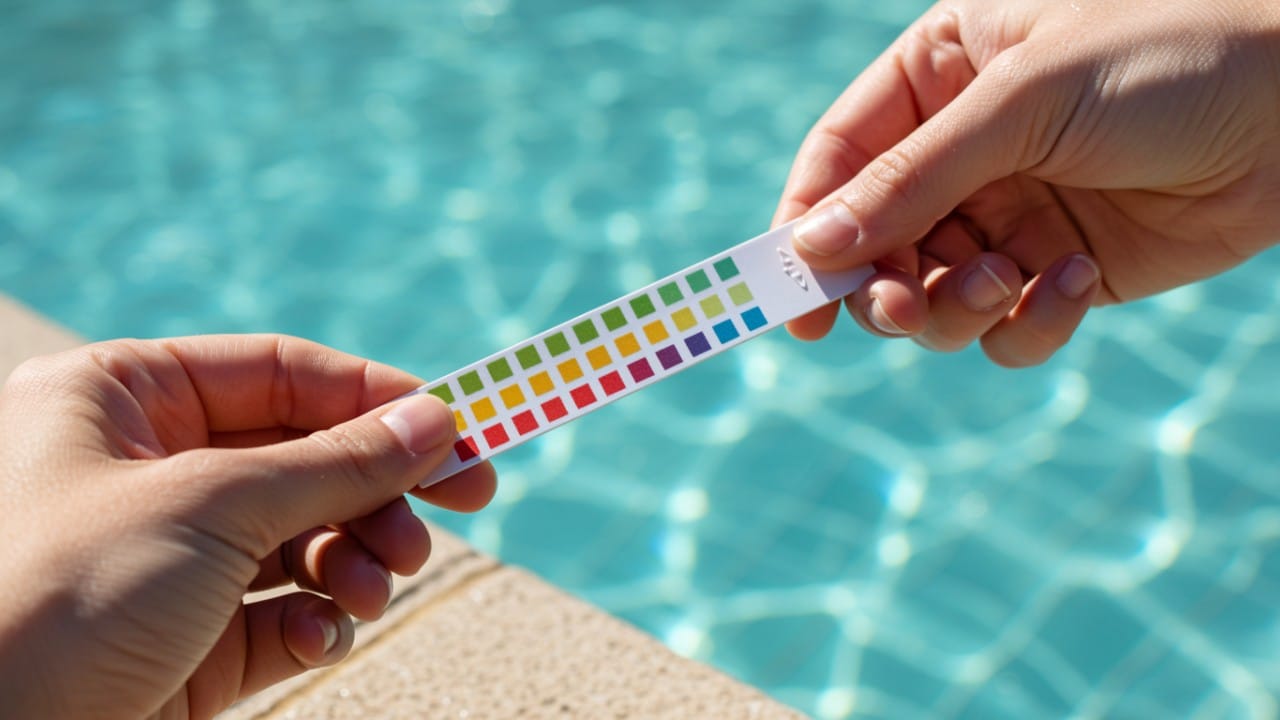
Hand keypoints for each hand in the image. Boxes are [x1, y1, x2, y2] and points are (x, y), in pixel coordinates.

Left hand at [0, 335, 496, 718]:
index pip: (279, 373)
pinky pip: (280, 614)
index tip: (459, 428)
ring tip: (375, 585)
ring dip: (356, 558)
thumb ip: (336, 462)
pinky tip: (319, 636)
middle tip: (464, 504)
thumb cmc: (59, 595)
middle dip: (378, 488)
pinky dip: (317, 622)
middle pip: (304, 456)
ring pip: (303, 537)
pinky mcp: (187, 643)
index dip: (374, 397)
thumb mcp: (213, 505)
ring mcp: (168, 561)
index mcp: (121, 400)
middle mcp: (145, 472)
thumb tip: (437, 421)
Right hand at [775, 0, 1279, 365]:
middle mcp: (963, 149)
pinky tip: (1077, 279)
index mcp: (939, 75)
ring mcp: (1012, 213)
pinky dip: (1030, 322)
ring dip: (954, 310)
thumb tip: (813, 247)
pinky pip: (1008, 325)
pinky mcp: (1064, 270)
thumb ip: (912, 178)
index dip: (802, 228)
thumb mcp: (1023, 100)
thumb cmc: (1168, 53)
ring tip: (1004, 285)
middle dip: (884, 287)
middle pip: (875, 244)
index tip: (789, 301)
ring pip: (935, 297)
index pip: (838, 158)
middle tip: (902, 311)